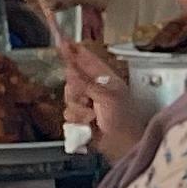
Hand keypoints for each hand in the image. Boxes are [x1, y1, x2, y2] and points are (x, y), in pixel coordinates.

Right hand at [58, 38, 148, 155]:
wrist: (123, 146)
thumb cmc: (124, 121)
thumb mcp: (107, 98)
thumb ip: (86, 84)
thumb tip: (70, 70)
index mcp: (106, 79)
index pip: (87, 60)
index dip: (75, 51)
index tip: (62, 41)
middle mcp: (95, 89)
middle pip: (72, 80)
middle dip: (76, 91)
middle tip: (86, 99)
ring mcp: (87, 104)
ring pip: (68, 98)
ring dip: (79, 109)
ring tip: (93, 117)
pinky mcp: (80, 119)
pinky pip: (67, 114)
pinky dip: (77, 121)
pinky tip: (88, 125)